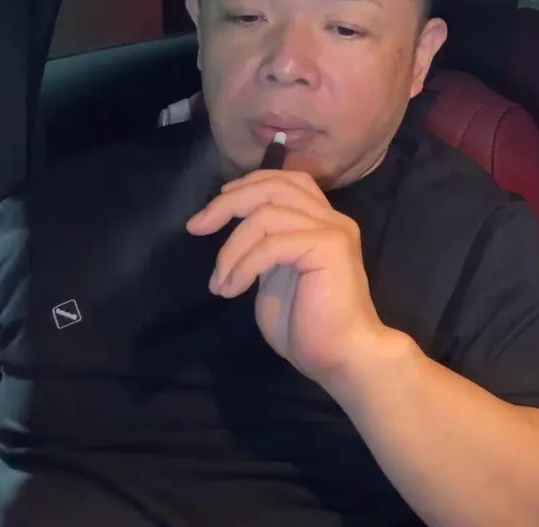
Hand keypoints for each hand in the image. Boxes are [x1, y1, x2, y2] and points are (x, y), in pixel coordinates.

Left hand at [186, 170, 392, 386]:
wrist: (342, 356)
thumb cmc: (308, 326)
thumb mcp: (275, 277)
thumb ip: (265, 248)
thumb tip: (237, 230)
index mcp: (322, 222)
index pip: (287, 181)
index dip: (247, 185)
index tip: (213, 211)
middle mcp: (332, 219)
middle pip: (274, 186)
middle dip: (227, 203)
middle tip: (196, 228)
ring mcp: (333, 230)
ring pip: (266, 213)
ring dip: (230, 248)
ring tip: (219, 282)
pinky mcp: (329, 247)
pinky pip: (271, 244)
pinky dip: (242, 266)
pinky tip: (231, 290)